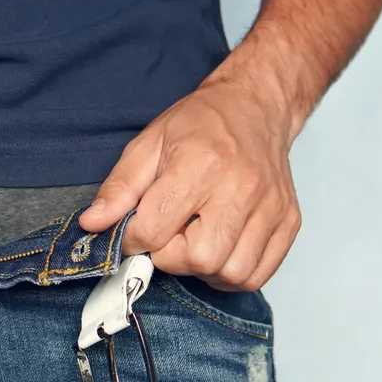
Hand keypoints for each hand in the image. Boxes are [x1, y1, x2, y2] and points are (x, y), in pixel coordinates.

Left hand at [78, 77, 302, 290]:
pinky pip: (257, 274)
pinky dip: (231, 273)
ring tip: (193, 241)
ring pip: (230, 272)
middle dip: (171, 257)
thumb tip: (92, 225)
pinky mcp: (289, 222)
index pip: (155, 229)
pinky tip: (218, 249)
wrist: (255, 107)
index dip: (134, 239)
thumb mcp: (148, 144)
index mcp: (201, 164)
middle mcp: (242, 187)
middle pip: (199, 258)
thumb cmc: (199, 125)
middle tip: (168, 235)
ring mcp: (271, 207)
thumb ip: (119, 188)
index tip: (135, 231)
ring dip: (202, 268)